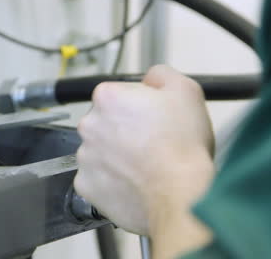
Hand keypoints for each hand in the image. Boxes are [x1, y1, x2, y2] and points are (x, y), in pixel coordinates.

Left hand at [74, 65, 214, 256]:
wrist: (179, 195)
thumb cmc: (182, 147)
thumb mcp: (186, 91)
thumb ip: (161, 74)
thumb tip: (150, 78)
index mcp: (108, 98)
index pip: (117, 94)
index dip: (138, 106)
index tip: (152, 119)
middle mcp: (89, 125)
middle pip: (105, 123)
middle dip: (123, 130)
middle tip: (151, 143)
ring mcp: (85, 157)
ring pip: (100, 151)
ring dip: (117, 156)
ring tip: (145, 166)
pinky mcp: (85, 185)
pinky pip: (97, 178)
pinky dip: (111, 180)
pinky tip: (133, 181)